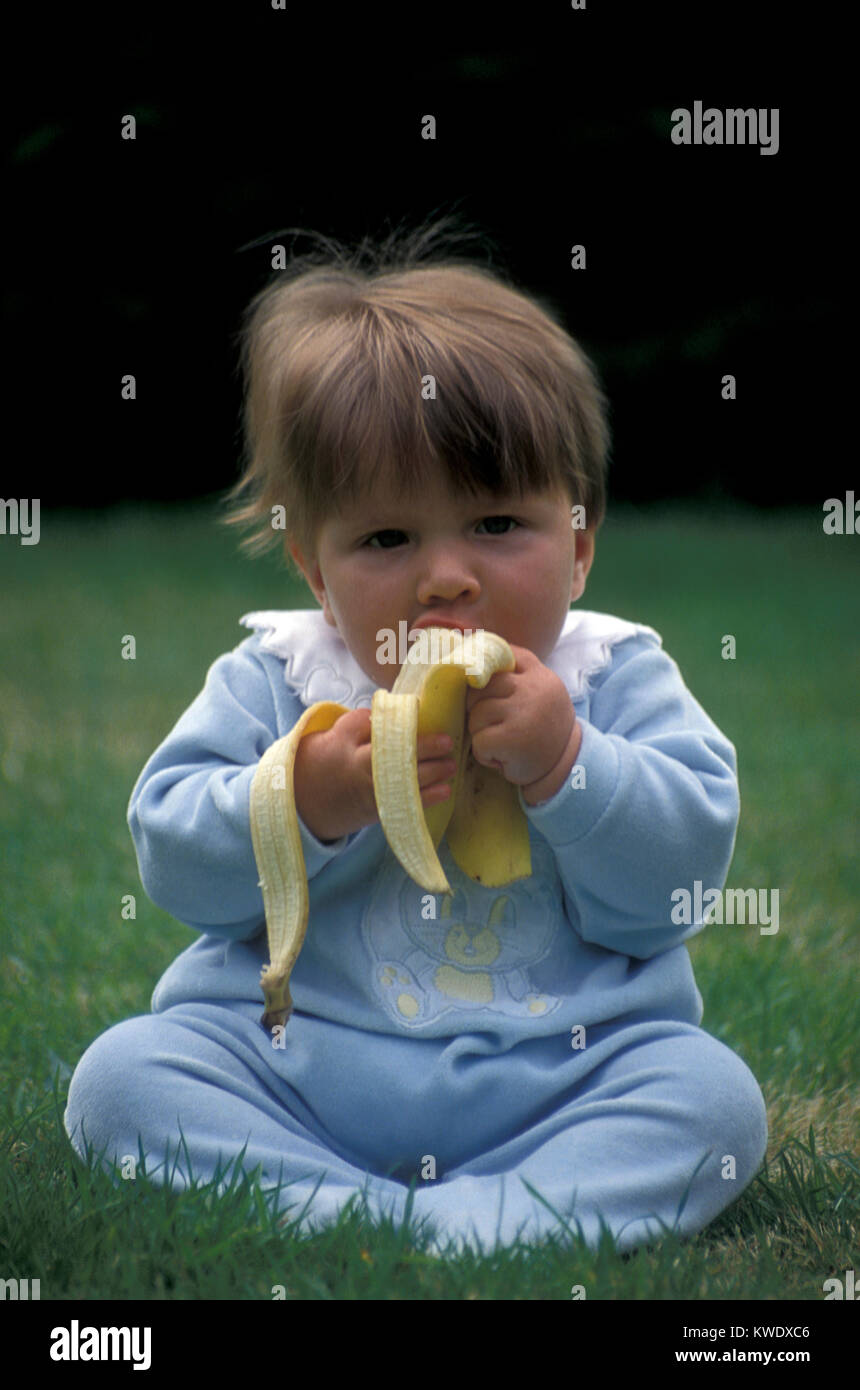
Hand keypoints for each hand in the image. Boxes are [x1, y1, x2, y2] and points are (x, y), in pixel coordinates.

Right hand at [293, 708, 457, 841]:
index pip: (370, 728)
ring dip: (431, 774)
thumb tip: (398, 708)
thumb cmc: (333, 758)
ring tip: (451, 765)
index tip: (419, 712)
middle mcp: (358, 766)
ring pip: (402, 781)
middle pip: (391, 756)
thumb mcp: (338, 733)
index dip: (396, 722)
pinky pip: (404, 805)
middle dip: (421, 749)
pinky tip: (445, 790)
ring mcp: (368, 790)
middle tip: (446, 742)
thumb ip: (362, 722)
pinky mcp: (376, 811)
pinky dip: (426, 798)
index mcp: (346, 743)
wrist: (311, 799)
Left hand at [465, 644, 581, 805]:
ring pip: (476, 715)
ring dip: (481, 733)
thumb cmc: (541, 725)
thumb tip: (468, 645)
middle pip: (479, 689)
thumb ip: (512, 672)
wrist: (565, 764)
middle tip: (497, 724)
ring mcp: (523, 712)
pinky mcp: (512, 738)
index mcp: (537, 672)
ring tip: (503, 741)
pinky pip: (479, 741)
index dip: (481, 669)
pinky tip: (503, 756)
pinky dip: (484, 754)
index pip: (499, 655)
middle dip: (478, 709)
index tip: (477, 682)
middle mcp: (532, 688)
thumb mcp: (536, 690)